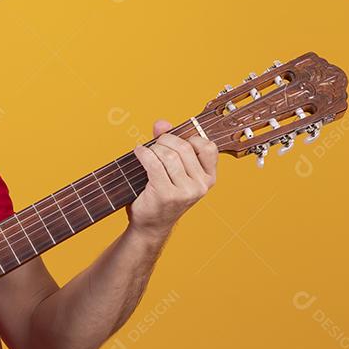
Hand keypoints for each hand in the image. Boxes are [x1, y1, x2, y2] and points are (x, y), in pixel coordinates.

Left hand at [129, 120, 217, 240]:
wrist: (151, 225)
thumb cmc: (162, 194)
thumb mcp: (173, 169)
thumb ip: (170, 144)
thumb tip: (162, 123)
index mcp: (209, 178)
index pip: (208, 147)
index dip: (190, 137)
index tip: (175, 141)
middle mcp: (201, 185)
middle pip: (184, 147)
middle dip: (165, 140)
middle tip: (155, 144)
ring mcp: (185, 192)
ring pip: (168, 155)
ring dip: (153, 149)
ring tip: (146, 152)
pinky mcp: (167, 195)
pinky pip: (154, 164)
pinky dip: (143, 154)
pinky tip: (139, 153)